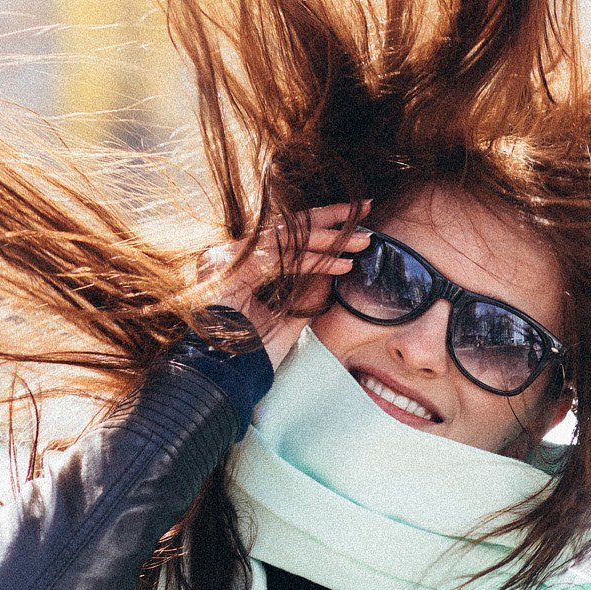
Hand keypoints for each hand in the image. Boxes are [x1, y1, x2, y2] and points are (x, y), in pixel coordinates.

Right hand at [196, 202, 369, 366]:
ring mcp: (225, 259)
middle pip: (285, 226)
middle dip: (329, 217)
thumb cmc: (252, 355)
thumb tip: (334, 270)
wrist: (226, 381)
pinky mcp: (229, 270)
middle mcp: (229, 255)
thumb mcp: (289, 317)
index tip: (354, 221)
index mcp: (239, 263)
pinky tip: (342, 265)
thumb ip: (308, 292)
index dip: (319, 225)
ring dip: (328, 240)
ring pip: (286, 238)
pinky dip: (315, 261)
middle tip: (366, 208)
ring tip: (362, 241)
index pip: (283, 235)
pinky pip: (281, 258)